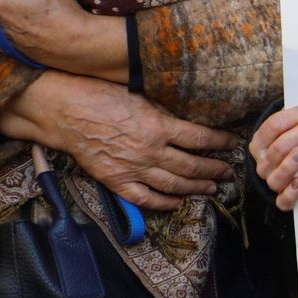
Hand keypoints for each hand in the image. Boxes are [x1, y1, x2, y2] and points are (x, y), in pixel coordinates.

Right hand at [0, 72, 234, 210]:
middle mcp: (151, 151)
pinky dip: (165, 204)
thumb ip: (163, 110)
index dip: (221, 143)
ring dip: (197, 188)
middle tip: (228, 171)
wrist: (65, 111)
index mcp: (159, 126)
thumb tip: (187, 117)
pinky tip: (177, 203)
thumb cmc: (100, 94)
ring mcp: (134, 169)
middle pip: (193, 166)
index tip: (232, 143)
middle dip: (215, 169)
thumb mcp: (139, 94)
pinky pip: (146, 199)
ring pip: (175, 185)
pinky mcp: (117, 181)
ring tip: (211, 187)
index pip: (201, 139)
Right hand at [249, 105, 297, 210]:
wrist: (281, 171)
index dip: (295, 116)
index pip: (273, 126)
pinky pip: (283, 200)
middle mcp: (262, 163)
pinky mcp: (281, 199)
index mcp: (260, 142)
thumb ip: (296, 120)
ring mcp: (271, 181)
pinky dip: (290, 193)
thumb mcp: (286, 129)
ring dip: (290, 163)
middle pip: (279, 147)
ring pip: (277, 175)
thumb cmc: (287, 144)